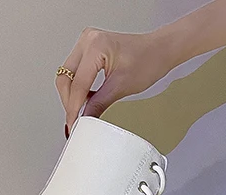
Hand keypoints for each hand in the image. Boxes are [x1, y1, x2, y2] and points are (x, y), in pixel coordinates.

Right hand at [57, 27, 178, 133]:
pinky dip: (78, 88)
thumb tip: (84, 118)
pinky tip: (85, 101)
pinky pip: (76, 71)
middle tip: (74, 121)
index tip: (73, 124)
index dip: (74, 108)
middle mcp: (87, 40)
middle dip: (69, 102)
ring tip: (80, 112)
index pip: (78, 84)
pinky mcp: (88, 48)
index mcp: (95, 45)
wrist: (158, 50)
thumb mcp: (122, 87)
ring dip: (72, 96)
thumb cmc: (148, 60)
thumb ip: (99, 104)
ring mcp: (86, 42)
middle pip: (66, 78)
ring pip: (68, 75)